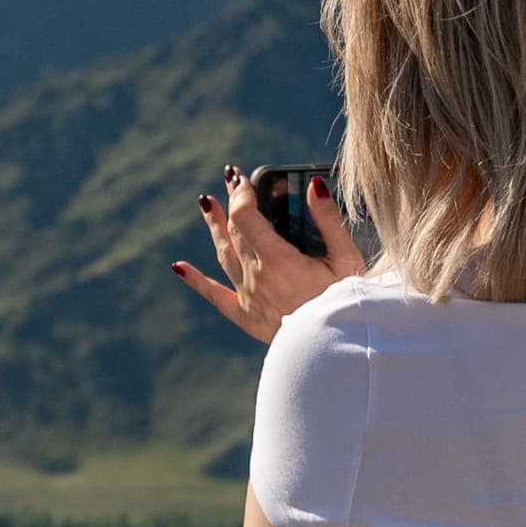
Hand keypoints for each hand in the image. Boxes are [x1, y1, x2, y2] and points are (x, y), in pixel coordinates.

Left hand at [171, 167, 365, 344]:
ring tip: (207, 203)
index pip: (246, 217)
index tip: (242, 177)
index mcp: (280, 261)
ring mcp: (248, 297)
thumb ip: (329, 220)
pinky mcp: (246, 316)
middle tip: (230, 179)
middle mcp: (257, 277)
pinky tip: (178, 266)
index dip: (241, 194)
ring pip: (224, 255)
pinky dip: (195, 280)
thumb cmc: (347, 303)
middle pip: (234, 232)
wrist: (338, 348)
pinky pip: (215, 295)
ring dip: (215, 227)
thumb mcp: (347, 258)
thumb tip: (315, 185)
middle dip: (233, 202)